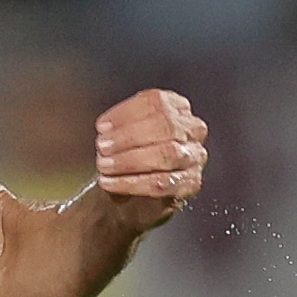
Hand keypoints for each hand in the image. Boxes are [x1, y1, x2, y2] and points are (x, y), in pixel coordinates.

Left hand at [92, 89, 206, 226]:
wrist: (141, 194)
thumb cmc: (133, 152)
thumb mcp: (126, 128)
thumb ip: (119, 124)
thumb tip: (105, 128)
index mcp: (176, 107)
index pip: (156, 102)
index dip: (126, 114)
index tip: (102, 127)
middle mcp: (191, 130)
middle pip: (166, 126)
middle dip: (129, 137)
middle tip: (103, 147)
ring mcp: (194, 157)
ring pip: (167, 154)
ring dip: (130, 161)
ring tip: (104, 165)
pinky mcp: (190, 183)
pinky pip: (162, 183)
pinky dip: (132, 183)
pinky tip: (111, 183)